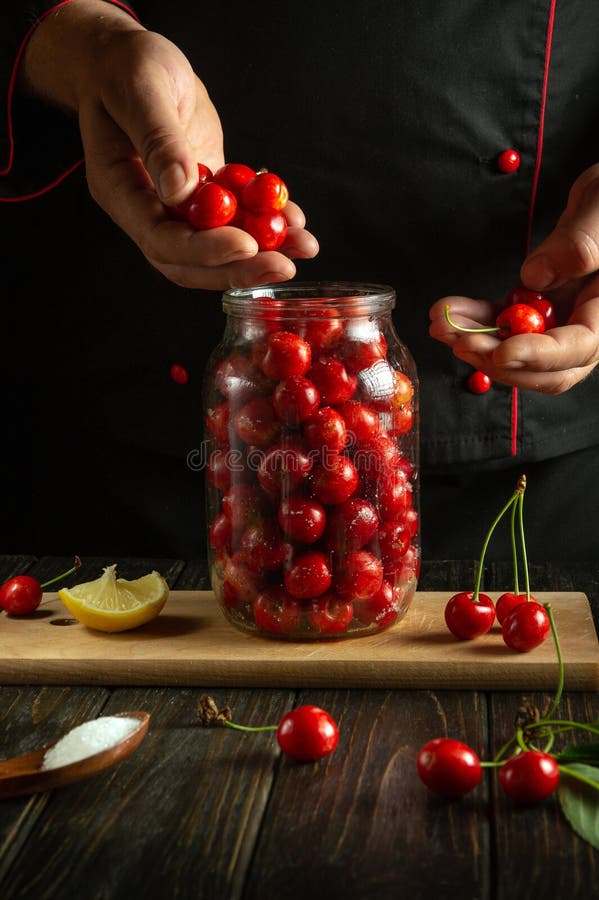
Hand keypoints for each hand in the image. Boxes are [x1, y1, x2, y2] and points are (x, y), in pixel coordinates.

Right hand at [22, 1, 317, 289]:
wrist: (125, 59)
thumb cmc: (123, 66)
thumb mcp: (139, 89)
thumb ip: (158, 139)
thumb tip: (181, 191)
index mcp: (121, 190)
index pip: (161, 240)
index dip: (203, 250)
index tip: (245, 245)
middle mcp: (148, 209)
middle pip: (191, 260)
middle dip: (239, 267)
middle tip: (284, 267)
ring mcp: (176, 206)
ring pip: (217, 246)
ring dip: (263, 253)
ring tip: (304, 246)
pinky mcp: (204, 193)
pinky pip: (235, 218)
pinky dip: (266, 222)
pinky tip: (296, 221)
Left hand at [429, 164, 598, 392]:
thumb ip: (579, 245)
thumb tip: (536, 277)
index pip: (578, 348)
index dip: (538, 355)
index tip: (502, 352)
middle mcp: (586, 322)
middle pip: (544, 366)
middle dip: (497, 358)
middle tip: (461, 342)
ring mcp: (559, 318)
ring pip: (517, 349)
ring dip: (476, 341)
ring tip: (441, 325)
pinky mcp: (536, 307)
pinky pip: (504, 322)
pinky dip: (476, 320)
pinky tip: (450, 311)